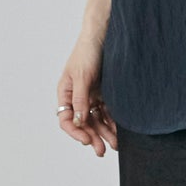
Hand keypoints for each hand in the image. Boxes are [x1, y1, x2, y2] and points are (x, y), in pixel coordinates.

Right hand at [57, 29, 118, 155]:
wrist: (104, 35)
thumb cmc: (87, 52)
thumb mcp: (82, 76)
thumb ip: (80, 100)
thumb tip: (78, 122)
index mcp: (66, 93)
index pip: (66, 119)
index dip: (75, 132)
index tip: (87, 140)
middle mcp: (77, 97)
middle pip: (83, 123)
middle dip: (92, 137)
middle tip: (102, 151)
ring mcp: (91, 96)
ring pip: (97, 120)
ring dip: (104, 133)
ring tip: (115, 146)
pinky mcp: (105, 93)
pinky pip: (108, 112)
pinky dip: (113, 122)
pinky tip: (120, 132)